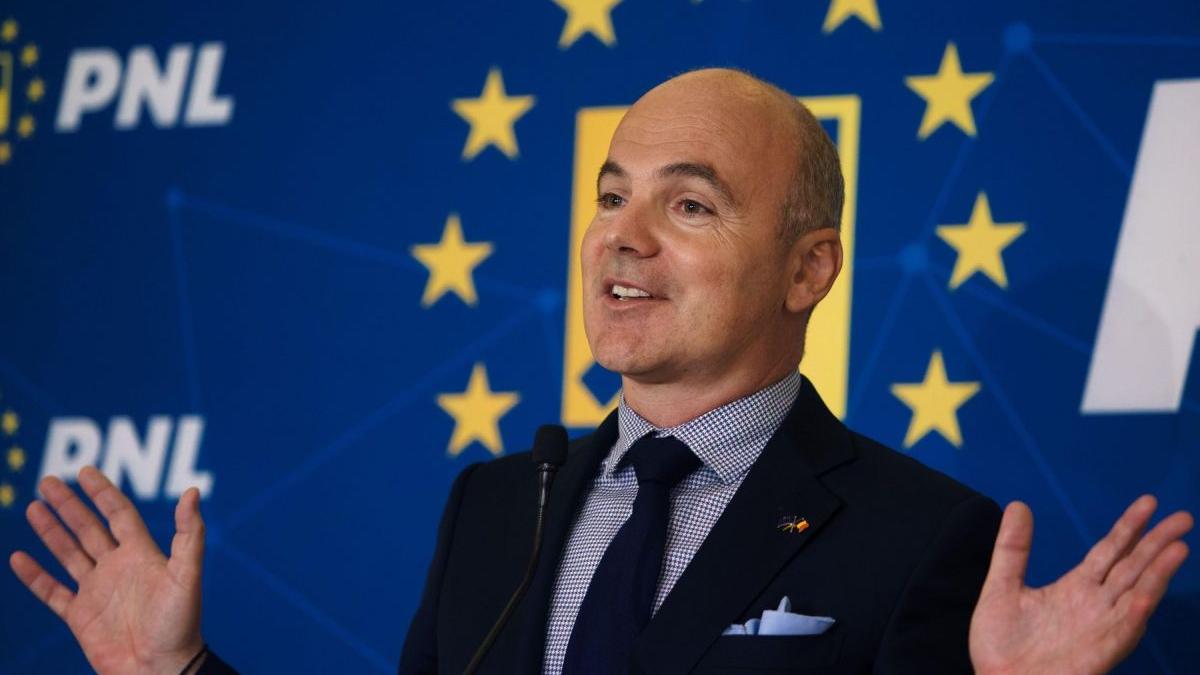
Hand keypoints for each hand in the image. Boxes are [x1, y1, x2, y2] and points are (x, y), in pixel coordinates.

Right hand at [8, 467, 206, 674]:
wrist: (161, 669)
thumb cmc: (180, 623)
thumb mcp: (188, 574)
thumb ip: (189, 533)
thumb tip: (193, 491)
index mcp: (142, 554)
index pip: (119, 514)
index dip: (102, 492)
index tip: (85, 472)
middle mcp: (118, 568)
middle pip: (89, 529)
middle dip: (69, 505)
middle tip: (48, 480)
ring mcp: (97, 591)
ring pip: (69, 554)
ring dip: (52, 531)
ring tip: (34, 507)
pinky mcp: (81, 617)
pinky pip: (52, 592)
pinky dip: (35, 576)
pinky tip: (19, 557)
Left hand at [969, 496, 1191, 674]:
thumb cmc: (1001, 644)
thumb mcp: (1002, 586)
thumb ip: (1013, 548)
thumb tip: (1019, 504)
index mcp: (1076, 588)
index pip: (1110, 551)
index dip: (1129, 528)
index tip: (1148, 502)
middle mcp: (1095, 605)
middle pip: (1132, 567)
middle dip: (1157, 543)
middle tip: (1182, 517)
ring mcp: (1100, 628)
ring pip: (1136, 594)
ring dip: (1158, 573)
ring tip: (1179, 547)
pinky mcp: (1098, 653)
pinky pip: (1122, 630)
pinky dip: (1136, 611)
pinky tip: (1147, 594)